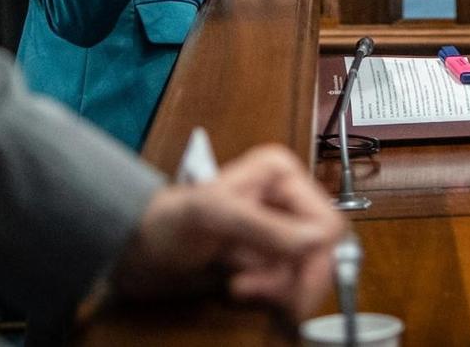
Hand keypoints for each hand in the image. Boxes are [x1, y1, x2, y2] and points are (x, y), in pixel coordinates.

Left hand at [107, 144, 344, 318]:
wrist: (142, 250)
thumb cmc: (168, 222)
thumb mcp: (214, 217)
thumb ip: (266, 227)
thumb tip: (319, 239)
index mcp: (281, 174)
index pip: (327, 222)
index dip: (312, 257)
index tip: (281, 278)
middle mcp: (288, 199)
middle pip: (326, 252)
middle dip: (296, 278)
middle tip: (256, 292)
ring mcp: (282, 230)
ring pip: (311, 272)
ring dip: (280, 289)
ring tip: (240, 287)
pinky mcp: (272, 257)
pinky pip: (293, 285)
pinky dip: (272, 295)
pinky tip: (241, 289)